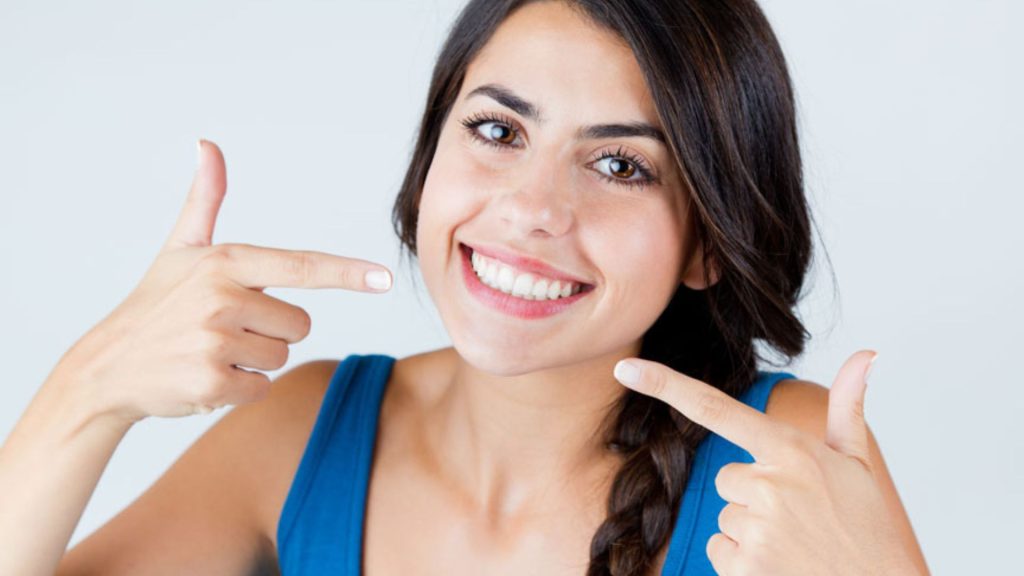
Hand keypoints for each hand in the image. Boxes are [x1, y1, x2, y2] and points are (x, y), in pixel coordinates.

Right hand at [51, 139, 392, 423]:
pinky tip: (205, 376)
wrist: (107, 367)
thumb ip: (205, 200)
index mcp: (224, 262)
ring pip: (282, 356)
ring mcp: (216, 341)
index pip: (301, 266)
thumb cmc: (155, 304)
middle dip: (270, 331)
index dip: (346, 273)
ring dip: (254, 361)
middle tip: (224, 329)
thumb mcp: (179, 249)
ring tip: (210, 351)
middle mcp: (222, 298)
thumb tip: (208, 145)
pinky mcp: (212, 382)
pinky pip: (261, 387)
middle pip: (300, 323)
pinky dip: (239, 389)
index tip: (384, 278)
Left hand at [612, 351, 919, 575]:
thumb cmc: (866, 529)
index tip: (626, 368)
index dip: (665, 385)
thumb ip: (848, 407)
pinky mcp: (744, 566)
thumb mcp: (857, 465)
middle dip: (753, 496)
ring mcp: (755, 527)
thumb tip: (867, 354)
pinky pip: (719, 551)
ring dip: (750, 532)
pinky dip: (742, 562)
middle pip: (726, 479)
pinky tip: (781, 566)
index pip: (715, 408)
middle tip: (798, 518)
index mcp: (790, 450)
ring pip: (723, 517)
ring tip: (795, 546)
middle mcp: (768, 483)